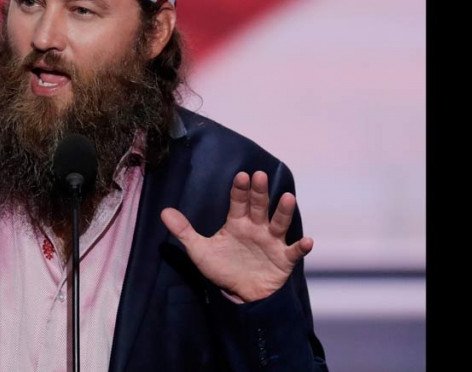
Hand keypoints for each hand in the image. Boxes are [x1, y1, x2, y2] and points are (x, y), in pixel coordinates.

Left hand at [160, 170, 312, 302]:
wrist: (240, 295)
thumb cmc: (223, 268)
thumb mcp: (200, 250)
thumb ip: (184, 231)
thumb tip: (164, 212)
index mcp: (238, 223)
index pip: (239, 202)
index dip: (240, 190)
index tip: (241, 175)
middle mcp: (257, 228)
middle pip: (259, 207)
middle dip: (260, 192)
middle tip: (260, 176)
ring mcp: (272, 242)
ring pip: (279, 223)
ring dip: (283, 212)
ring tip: (288, 198)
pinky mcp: (283, 259)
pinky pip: (294, 252)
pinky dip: (301, 247)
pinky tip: (308, 241)